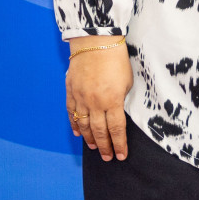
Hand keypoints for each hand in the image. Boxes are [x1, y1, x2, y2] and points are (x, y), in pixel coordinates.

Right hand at [65, 37, 132, 161]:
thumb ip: (120, 99)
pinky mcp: (71, 91)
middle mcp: (95, 103)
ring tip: (94, 148)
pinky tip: (78, 133)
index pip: (116, 130)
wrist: (96, 41)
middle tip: (107, 157)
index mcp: (112, 101)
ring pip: (83, 125)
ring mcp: (81, 98)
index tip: (121, 155)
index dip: (119, 145)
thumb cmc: (116, 59)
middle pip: (99, 131)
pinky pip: (71, 112)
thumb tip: (116, 111)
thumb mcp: (127, 81)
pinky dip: (74, 124)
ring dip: (89, 139)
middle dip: (104, 147)